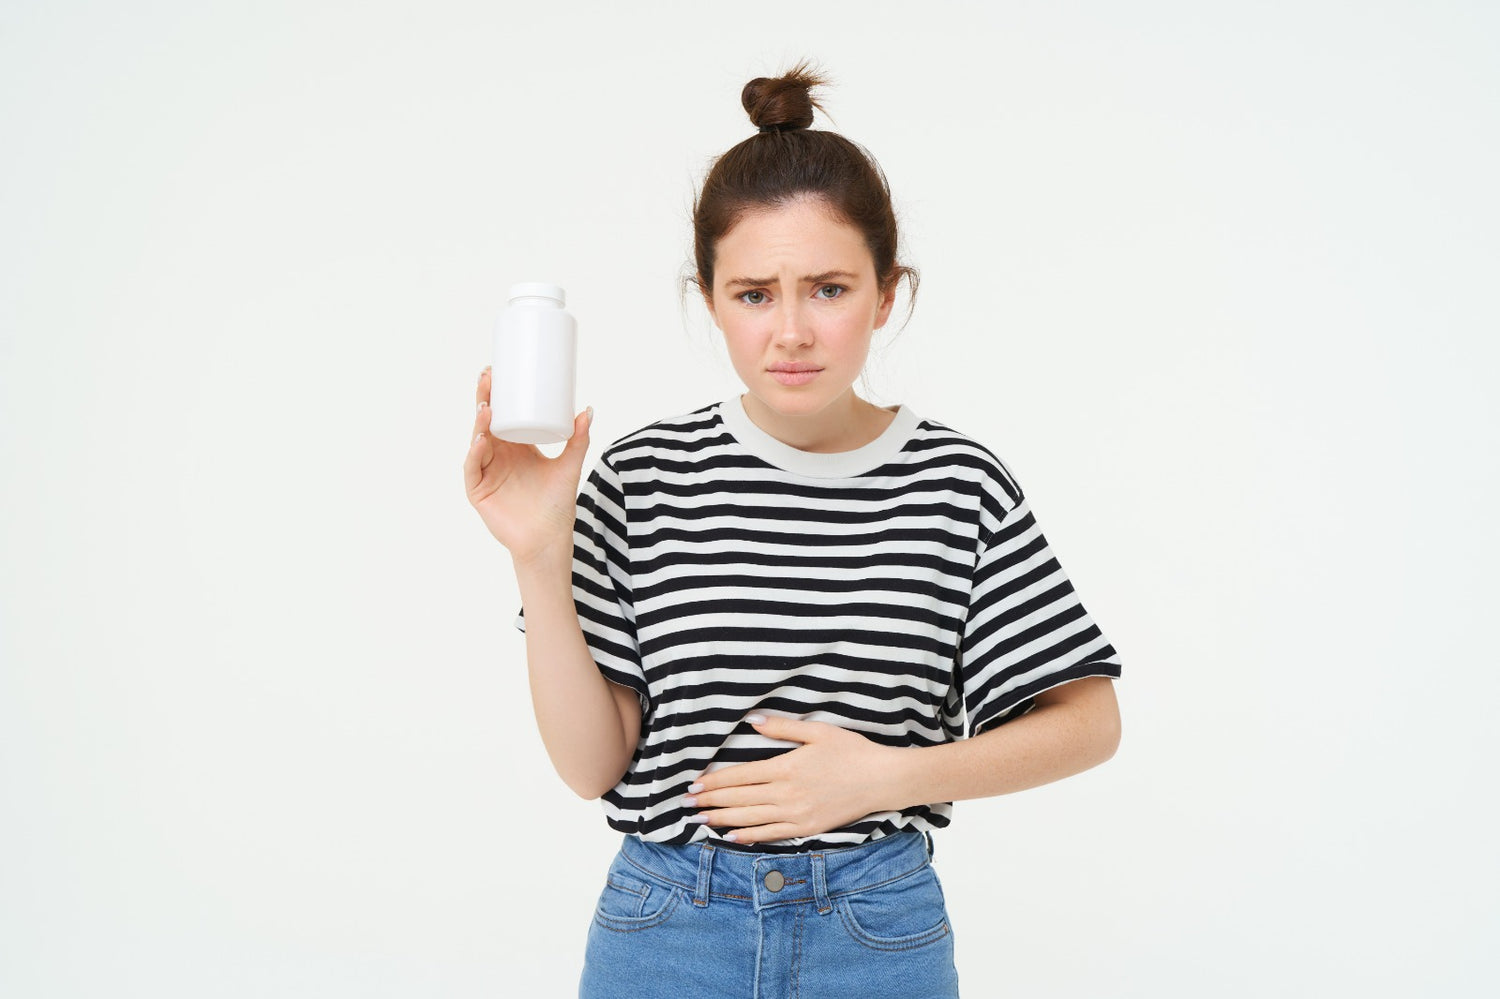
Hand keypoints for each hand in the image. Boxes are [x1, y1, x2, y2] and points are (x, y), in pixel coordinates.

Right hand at [463, 366, 592, 563]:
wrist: (549, 538)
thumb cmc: (557, 504)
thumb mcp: (569, 466)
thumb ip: (579, 440)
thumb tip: (588, 409)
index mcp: (516, 446)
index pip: (503, 414)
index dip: (498, 393)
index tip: (499, 371)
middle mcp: (498, 455)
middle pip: (487, 422)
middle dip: (485, 399)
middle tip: (489, 378)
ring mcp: (486, 471)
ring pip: (477, 441)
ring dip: (480, 423)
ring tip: (488, 408)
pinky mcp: (478, 490)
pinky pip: (473, 468)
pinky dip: (476, 453)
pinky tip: (482, 440)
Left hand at [684, 715, 906, 844]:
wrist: (881, 780)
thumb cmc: (851, 751)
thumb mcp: (817, 731)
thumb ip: (781, 727)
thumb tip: (751, 721)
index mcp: (785, 767)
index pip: (739, 776)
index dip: (714, 782)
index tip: (694, 785)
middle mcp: (786, 794)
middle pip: (739, 798)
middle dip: (709, 801)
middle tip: (685, 804)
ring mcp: (796, 814)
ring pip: (750, 819)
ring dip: (721, 819)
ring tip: (700, 820)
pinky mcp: (806, 829)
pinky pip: (771, 835)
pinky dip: (748, 836)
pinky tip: (732, 836)